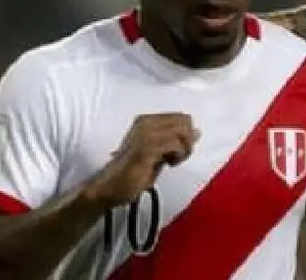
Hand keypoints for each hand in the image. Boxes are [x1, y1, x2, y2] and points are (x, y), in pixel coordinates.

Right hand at [83, 113, 198, 207]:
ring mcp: (145, 133)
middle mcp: (145, 122)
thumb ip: (176, 141)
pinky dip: (178, 155)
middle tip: (179, 156)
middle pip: (185, 120)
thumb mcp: (159, 154)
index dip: (187, 134)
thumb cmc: (132, 172)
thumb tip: (197, 131)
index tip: (180, 150)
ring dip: (185, 148)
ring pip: (183, 130)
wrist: (108, 188)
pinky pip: (175, 143)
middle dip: (189, 139)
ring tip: (173, 161)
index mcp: (147, 121)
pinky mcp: (146, 147)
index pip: (182, 117)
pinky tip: (168, 164)